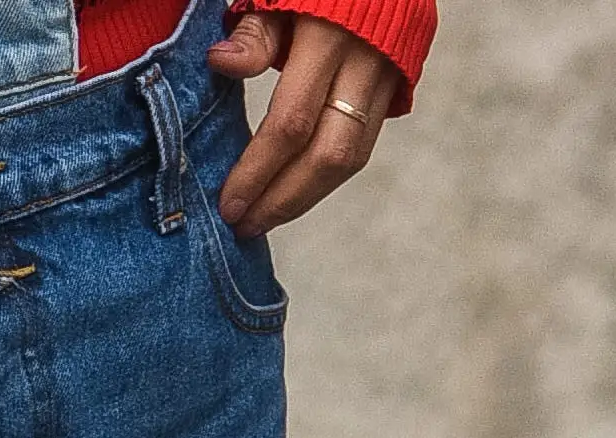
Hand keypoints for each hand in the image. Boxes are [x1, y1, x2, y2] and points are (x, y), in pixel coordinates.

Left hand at [206, 11, 400, 237]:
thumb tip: (220, 62)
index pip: (291, 122)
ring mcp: (386, 80)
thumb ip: (255, 33)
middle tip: (244, 225)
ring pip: (351, 159)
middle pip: (327, 155)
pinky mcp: (395, 91)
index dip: (259, 170)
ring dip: (305, 198)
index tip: (229, 203)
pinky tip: (292, 193)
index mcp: (330, 38)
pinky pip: (362, 148)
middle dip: (283, 199)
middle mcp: (365, 64)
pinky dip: (325, 178)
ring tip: (264, 218)